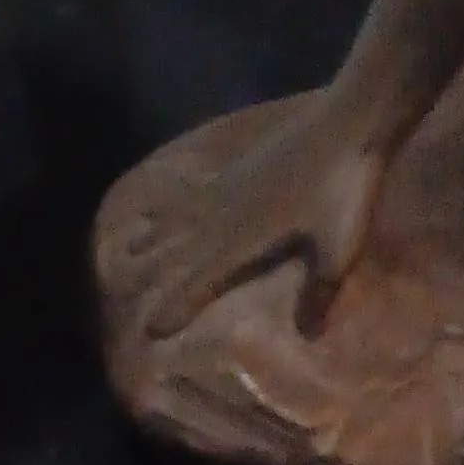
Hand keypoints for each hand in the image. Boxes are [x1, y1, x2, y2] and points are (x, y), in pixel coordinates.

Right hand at [136, 96, 394, 342]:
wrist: (342, 127)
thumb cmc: (344, 190)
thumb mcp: (339, 249)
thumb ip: (319, 291)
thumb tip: (307, 337)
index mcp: (245, 237)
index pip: (201, 278)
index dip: (177, 305)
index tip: (149, 330)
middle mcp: (223, 214)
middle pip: (179, 249)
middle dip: (152, 274)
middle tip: (119, 291)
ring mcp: (225, 189)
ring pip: (178, 219)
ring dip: (152, 237)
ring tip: (127, 249)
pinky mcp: (234, 172)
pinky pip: (188, 195)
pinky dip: (168, 205)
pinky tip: (163, 206)